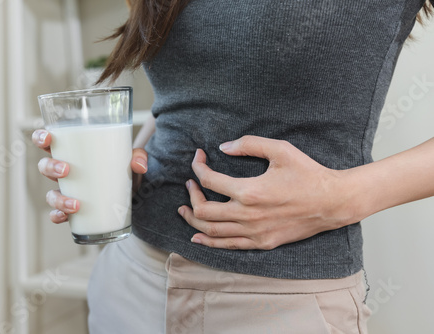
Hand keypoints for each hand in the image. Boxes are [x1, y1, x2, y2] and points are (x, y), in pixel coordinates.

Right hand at [32, 129, 147, 223]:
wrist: (133, 196)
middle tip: (66, 170)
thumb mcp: (132, 160)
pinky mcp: (73, 209)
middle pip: (45, 166)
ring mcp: (68, 191)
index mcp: (74, 153)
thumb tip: (139, 165)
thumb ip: (138, 156)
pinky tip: (66, 217)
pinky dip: (58, 216)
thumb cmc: (124, 170)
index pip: (50, 141)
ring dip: (57, 198)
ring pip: (51, 193)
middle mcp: (66, 171)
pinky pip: (58, 213)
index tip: (48, 138)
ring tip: (75, 204)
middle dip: (50, 167)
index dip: (41, 137)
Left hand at [178, 136, 356, 249]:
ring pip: (212, 231)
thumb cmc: (308, 174)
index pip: (210, 181)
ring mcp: (254, 232)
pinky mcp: (262, 242)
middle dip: (191, 196)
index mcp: (249, 191)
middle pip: (204, 210)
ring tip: (184, 211)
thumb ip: (249, 144)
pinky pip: (229, 245)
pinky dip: (209, 242)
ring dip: (193, 220)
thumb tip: (223, 147)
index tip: (198, 158)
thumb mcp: (280, 150)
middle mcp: (247, 215)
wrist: (332, 202)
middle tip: (189, 185)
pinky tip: (198, 237)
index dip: (198, 167)